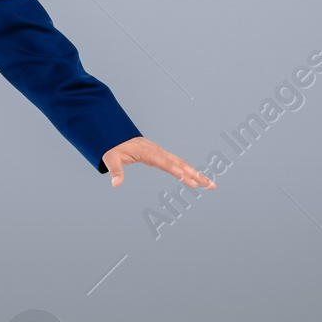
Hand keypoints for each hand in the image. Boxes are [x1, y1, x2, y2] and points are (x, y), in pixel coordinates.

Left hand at [101, 136, 215, 190]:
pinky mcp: (162, 155)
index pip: (165, 163)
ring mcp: (162, 153)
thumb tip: (116, 184)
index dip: (176, 171)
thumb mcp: (111, 159)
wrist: (116, 135)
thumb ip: (115, 171)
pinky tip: (197, 178)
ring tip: (210, 185)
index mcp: (148, 153)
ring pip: (183, 164)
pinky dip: (189, 170)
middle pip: (181, 164)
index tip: (187, 178)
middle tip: (210, 186)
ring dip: (197, 174)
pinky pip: (179, 163)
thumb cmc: (114, 148)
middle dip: (196, 175)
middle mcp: (158, 152)